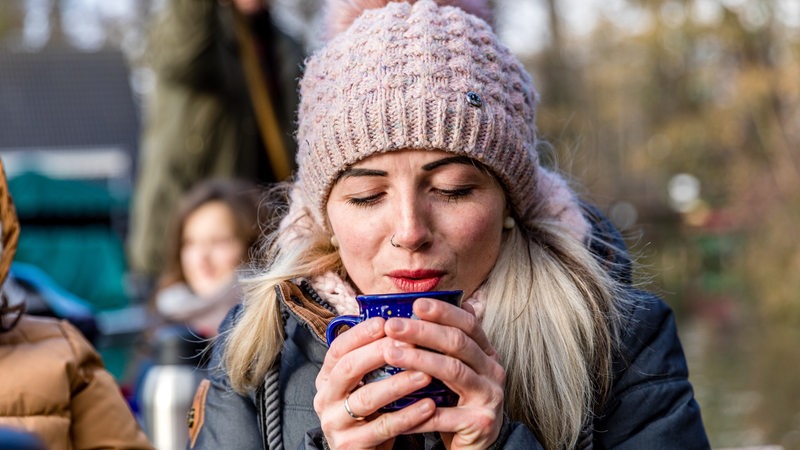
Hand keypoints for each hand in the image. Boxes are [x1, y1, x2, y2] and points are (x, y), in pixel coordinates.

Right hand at [314, 317, 435, 448]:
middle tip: (408, 343)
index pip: (338, 349)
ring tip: (426, 374)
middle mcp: (325, 398)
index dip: (360, 334)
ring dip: (398, 384)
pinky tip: (429, 405)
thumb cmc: (372, 413)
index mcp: (327, 377)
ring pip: (366, 398)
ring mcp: (335, 423)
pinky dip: (407, 416)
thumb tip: (406, 323)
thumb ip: (378, 360)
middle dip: (378, 352)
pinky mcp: (350, 445)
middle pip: (348, 368)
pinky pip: (382, 427)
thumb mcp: (367, 384)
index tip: (385, 322)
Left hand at [382, 298, 505, 449]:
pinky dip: (416, 410)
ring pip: (452, 371)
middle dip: (423, 331)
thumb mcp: (455, 370)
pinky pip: (443, 414)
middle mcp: (494, 371)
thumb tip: (420, 306)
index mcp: (487, 354)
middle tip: (393, 325)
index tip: (415, 303)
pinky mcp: (481, 423)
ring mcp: (490, 397)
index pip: (468, 324)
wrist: (475, 448)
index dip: (444, 311)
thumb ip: (444, 345)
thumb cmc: (457, 404)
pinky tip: (394, 405)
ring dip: (418, 359)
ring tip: (390, 353)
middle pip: (458, 343)